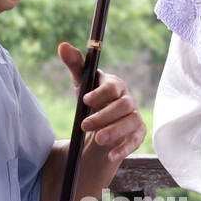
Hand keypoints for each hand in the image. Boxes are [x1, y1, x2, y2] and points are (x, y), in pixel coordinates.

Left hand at [58, 42, 145, 162]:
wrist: (98, 127)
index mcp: (115, 85)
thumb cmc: (90, 101)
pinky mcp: (137, 133)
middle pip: (123, 106)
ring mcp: (134, 117)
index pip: (112, 87)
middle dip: (104, 116)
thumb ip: (75, 65)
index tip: (85, 100)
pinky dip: (124, 148)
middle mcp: (127, 100)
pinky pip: (135, 140)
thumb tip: (63, 46)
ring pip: (131, 122)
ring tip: (98, 140)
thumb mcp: (81, 84)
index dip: (100, 93)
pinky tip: (110, 155)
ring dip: (115, 131)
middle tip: (84, 125)